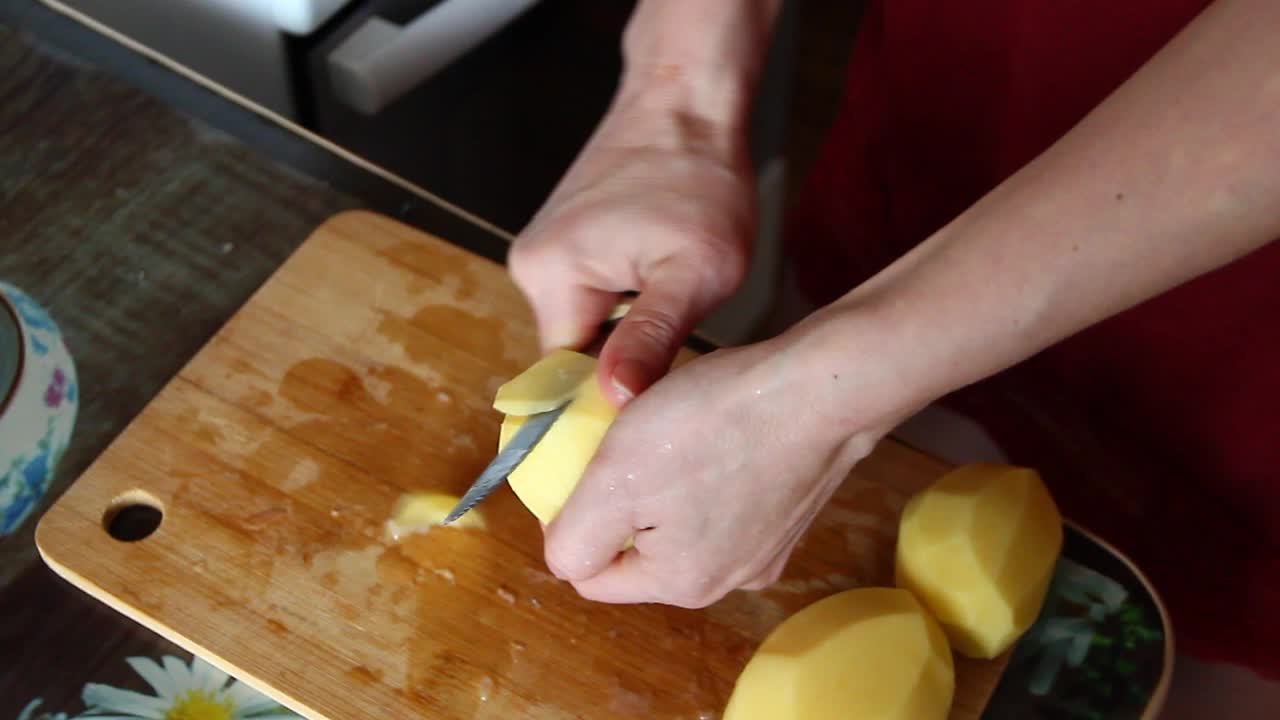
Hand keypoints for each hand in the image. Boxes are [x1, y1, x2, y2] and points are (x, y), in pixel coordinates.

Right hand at [508, 100, 754, 404]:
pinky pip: (588, 298)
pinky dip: (624, 302)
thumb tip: (614, 399)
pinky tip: (656, 276)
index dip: (606, 399)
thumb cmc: (699, 178)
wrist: (689, 105)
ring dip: (628, 328)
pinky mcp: (564, 242)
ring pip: (584, 327)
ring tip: (671, 294)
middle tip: (677, 334)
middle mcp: (533, 266)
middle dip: (623, 358)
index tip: (650, 405)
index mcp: (553, 276)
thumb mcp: (694, 272)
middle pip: (571, 355)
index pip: (562, 378)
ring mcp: (545, 252)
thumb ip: (651, 338)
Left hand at [541, 314, 913, 606]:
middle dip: (623, 500)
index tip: (583, 463)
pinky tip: (717, 430)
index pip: (592, 573)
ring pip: (682, 522)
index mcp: (680, 583)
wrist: (821, 386)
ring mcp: (767, 547)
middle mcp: (728, 580)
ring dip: (665, 482)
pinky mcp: (791, 511)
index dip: (573, 518)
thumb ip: (577, 536)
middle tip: (623, 440)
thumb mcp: (615, 478)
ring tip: (671, 428)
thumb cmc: (713, 425)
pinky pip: (725, 500)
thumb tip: (565, 561)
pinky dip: (711, 469)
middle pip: (640, 549)